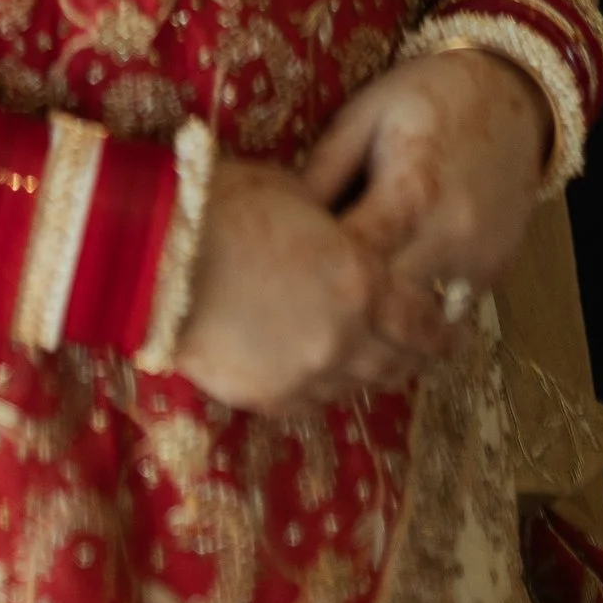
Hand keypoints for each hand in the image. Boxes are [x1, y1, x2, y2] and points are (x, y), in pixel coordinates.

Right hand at [169, 153, 447, 413]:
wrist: (156, 253)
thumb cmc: (226, 205)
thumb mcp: (301, 201)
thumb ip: (337, 233)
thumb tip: (344, 241)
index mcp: (363, 283)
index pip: (424, 321)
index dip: (440, 327)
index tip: (447, 328)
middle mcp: (346, 337)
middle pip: (397, 362)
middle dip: (411, 355)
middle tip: (417, 350)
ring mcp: (306, 374)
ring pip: (354, 386)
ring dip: (364, 372)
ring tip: (362, 360)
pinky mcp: (266, 397)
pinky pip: (309, 401)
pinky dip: (318, 386)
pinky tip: (312, 371)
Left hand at [300, 53, 551, 323]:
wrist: (509, 93)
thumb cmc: (425, 96)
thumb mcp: (364, 116)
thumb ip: (324, 171)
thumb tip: (279, 221)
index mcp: (410, 192)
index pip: (350, 261)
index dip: (310, 275)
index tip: (278, 281)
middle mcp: (450, 236)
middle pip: (384, 307)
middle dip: (342, 313)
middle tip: (300, 311)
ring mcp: (479, 262)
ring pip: (419, 327)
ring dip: (382, 326)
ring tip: (342, 322)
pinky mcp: (496, 274)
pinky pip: (447, 314)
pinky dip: (417, 319)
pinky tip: (389, 307)